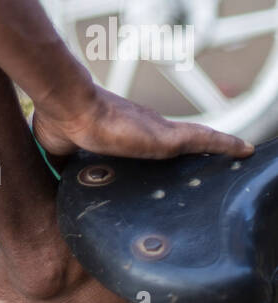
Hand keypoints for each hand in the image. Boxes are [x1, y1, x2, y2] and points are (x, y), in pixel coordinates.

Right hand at [32, 81, 253, 161]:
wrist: (67, 108)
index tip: (174, 167)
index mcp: (122, 135)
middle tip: (219, 169)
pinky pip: (205, 139)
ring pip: (198, 141)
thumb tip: (58, 194)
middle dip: (200, 155)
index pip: (149, 144)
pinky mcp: (167, 136)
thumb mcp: (62, 154)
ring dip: (219, 150)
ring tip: (239, 158)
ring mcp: (158, 131)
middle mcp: (146, 129)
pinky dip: (226, 144)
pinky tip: (245, 151)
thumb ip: (67, 169)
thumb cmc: (59, 122)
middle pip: (180, 142)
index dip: (163, 152)